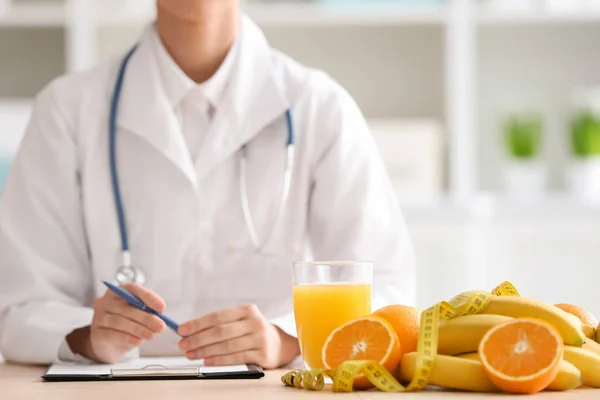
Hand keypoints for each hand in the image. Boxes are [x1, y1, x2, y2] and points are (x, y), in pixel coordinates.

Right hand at [67, 283, 165, 363]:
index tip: (162, 308)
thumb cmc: (127, 324)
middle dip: (146, 317)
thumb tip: (160, 315)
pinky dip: (127, 338)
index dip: (148, 297)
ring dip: (139, 329)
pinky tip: (138, 342)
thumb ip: (148, 312)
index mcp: (118, 292)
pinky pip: (112, 335)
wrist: (108, 344)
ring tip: (152, 336)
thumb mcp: (139, 315)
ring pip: (119, 321)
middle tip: (160, 326)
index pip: (132, 289)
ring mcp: (98, 317)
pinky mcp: (96, 334)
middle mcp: (105, 302)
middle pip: (126, 307)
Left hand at [178, 304, 299, 368]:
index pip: (218, 316)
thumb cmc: (252, 332)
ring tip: (190, 354)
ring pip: (226, 346)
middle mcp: (255, 322)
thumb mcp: (240, 321)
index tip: (182, 330)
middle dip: (198, 339)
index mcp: (247, 310)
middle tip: (183, 344)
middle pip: (221, 331)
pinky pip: (235, 358)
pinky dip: (218, 360)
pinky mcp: (262, 354)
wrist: (279, 344)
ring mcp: (259, 338)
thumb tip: (189, 330)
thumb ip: (219, 324)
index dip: (198, 323)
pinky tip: (206, 361)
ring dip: (205, 351)